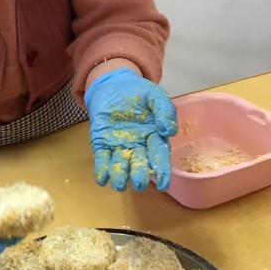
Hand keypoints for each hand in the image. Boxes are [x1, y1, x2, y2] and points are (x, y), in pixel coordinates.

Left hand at [84, 68, 177, 191]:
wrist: (114, 84)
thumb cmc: (139, 93)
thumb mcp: (156, 96)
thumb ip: (165, 110)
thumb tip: (169, 131)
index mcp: (154, 137)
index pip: (159, 156)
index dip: (162, 170)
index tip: (163, 184)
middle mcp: (137, 146)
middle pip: (139, 164)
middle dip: (139, 175)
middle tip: (139, 184)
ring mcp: (118, 145)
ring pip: (120, 164)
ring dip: (119, 175)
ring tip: (119, 184)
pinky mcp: (101, 143)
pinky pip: (102, 158)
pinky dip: (101, 169)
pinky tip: (101, 178)